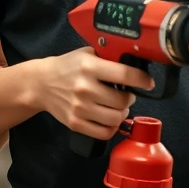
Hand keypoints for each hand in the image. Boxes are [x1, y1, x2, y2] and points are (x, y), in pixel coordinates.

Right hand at [37, 48, 153, 141]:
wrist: (41, 84)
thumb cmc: (67, 67)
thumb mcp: (86, 54)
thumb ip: (107, 57)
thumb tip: (134, 61)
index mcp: (89, 67)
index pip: (125, 75)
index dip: (142, 80)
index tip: (148, 82)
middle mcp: (85, 88)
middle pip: (123, 101)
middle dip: (129, 98)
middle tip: (126, 95)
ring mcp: (79, 108)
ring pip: (115, 118)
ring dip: (121, 113)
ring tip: (117, 107)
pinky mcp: (75, 123)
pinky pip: (104, 133)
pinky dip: (111, 128)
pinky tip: (109, 119)